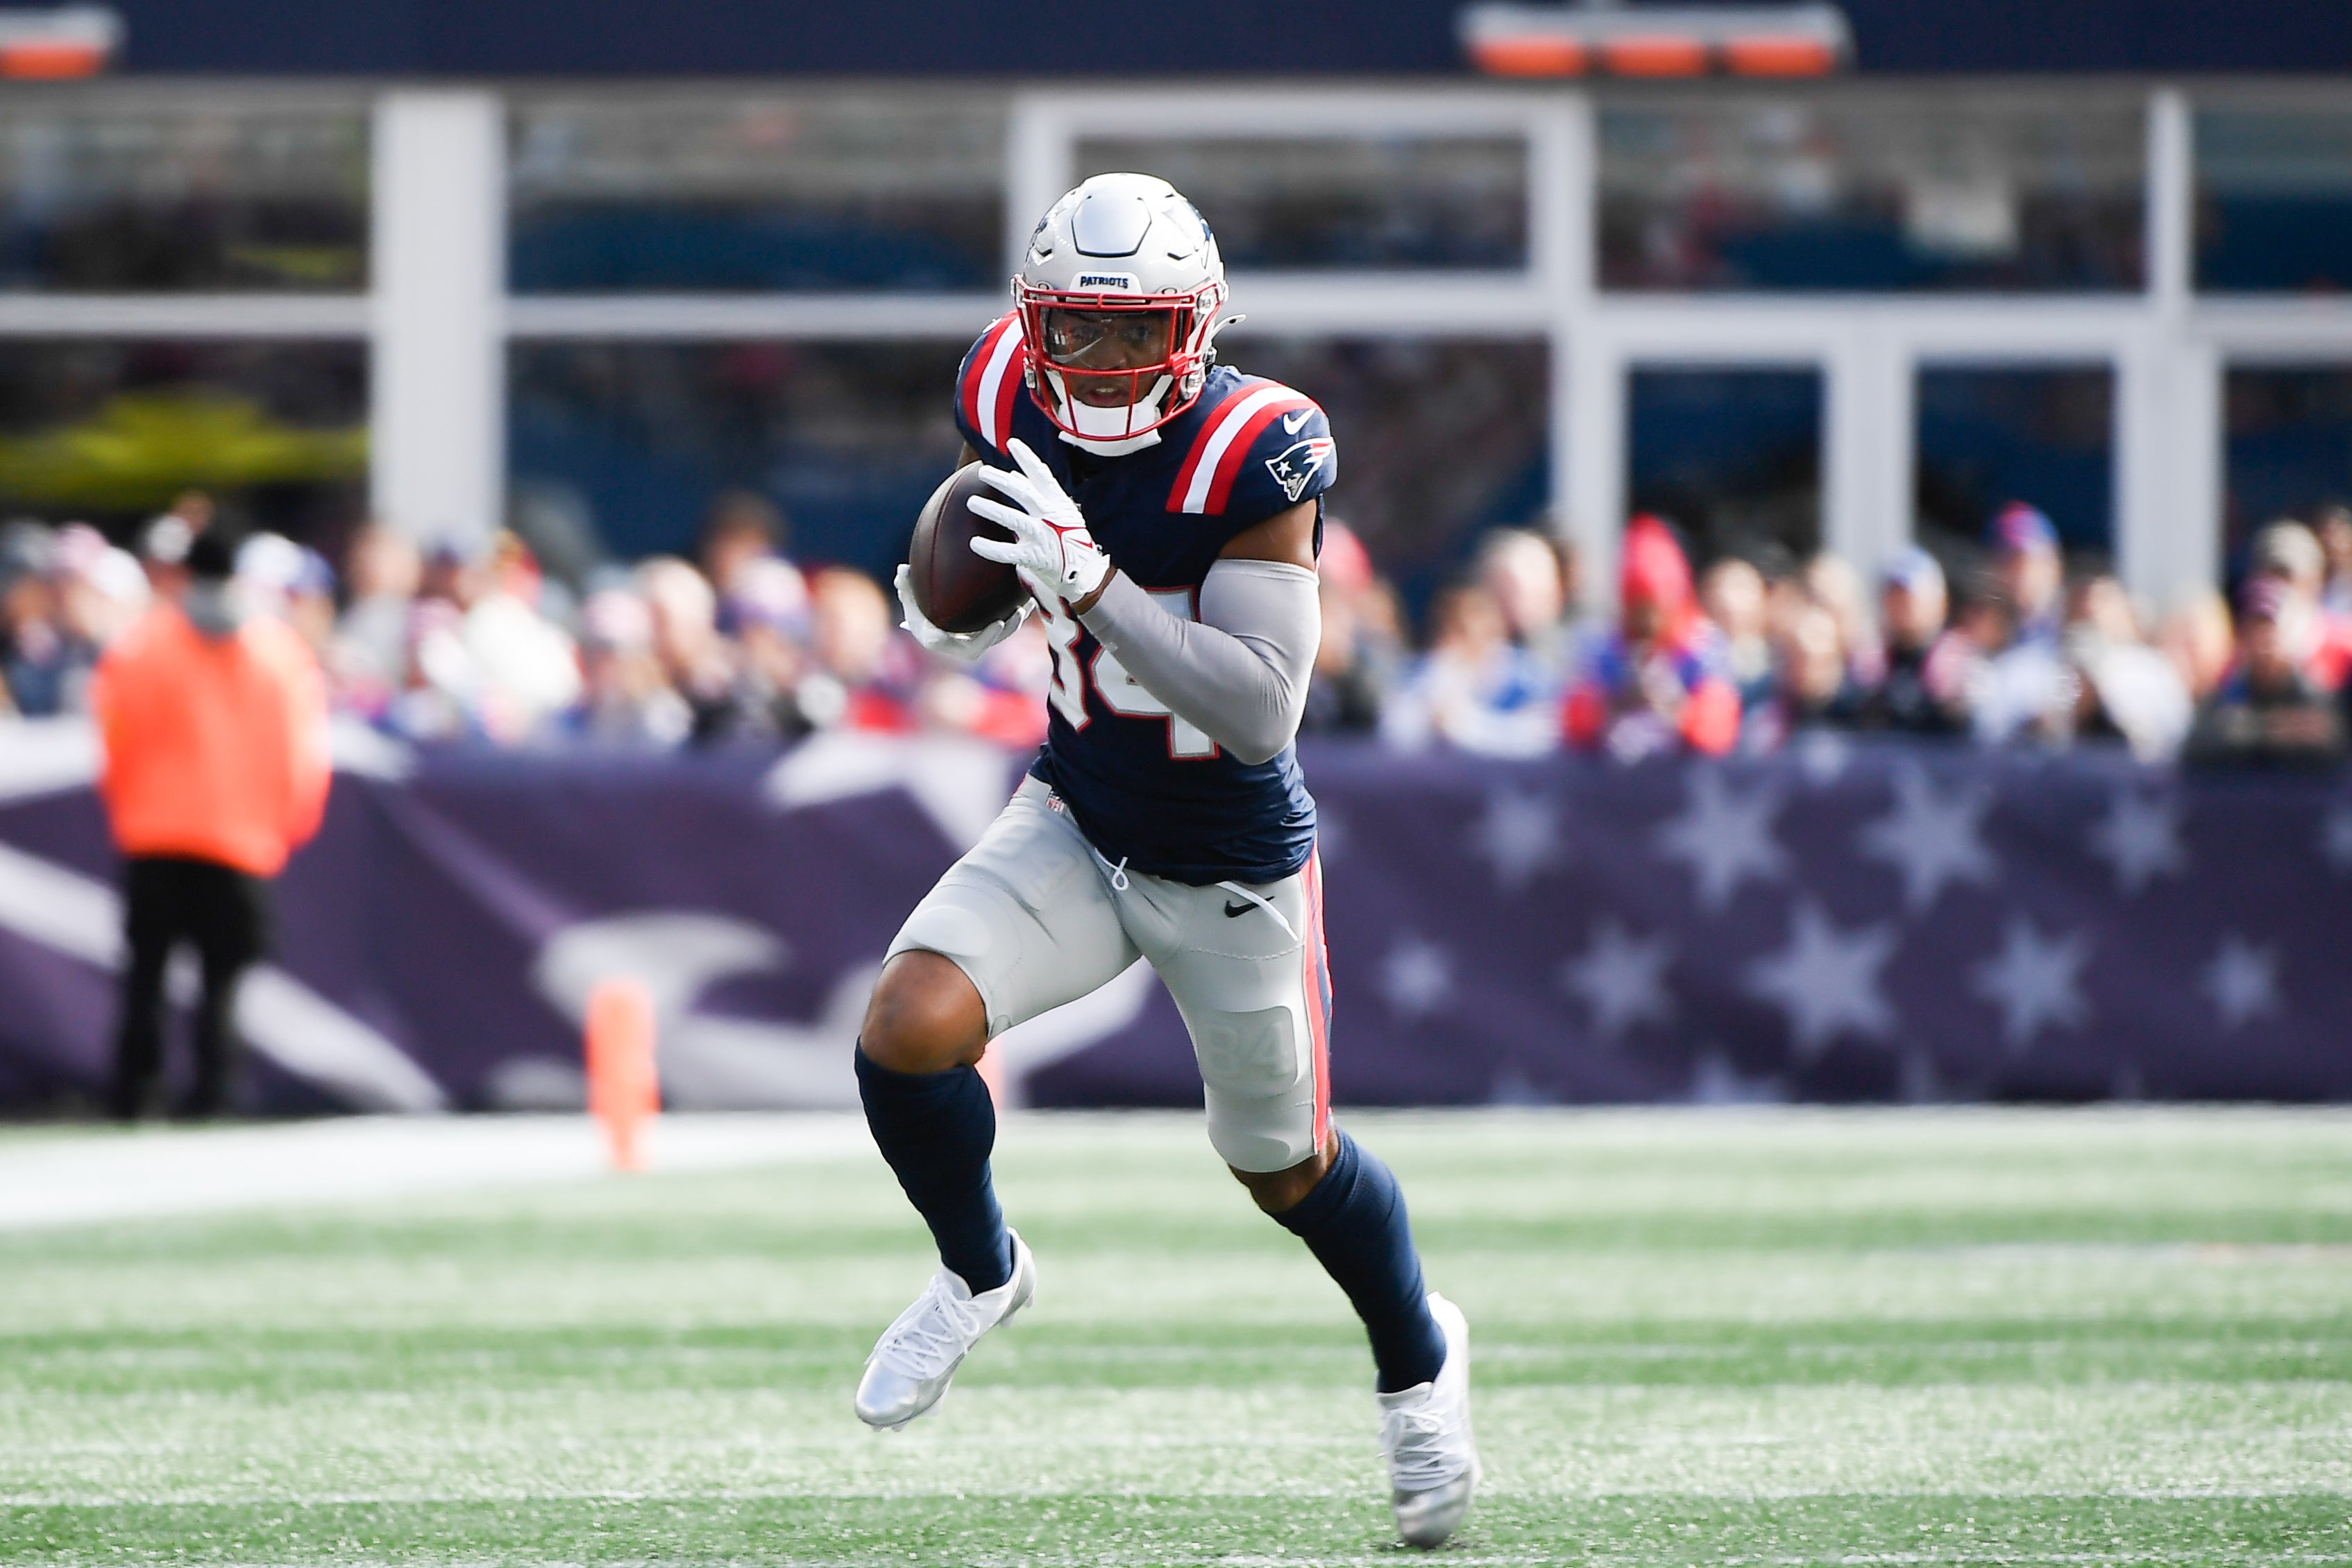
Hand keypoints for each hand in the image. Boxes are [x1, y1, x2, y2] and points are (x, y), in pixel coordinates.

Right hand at [894, 563, 1030, 660]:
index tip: (998, 623)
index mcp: (946, 643)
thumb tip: (901, 569)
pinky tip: (1026, 598)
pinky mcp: (986, 633)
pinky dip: (1015, 614)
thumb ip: (905, 587)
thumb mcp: (909, 600)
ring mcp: (975, 641)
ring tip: (1023, 607)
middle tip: (1013, 615)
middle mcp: (961, 646)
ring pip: (999, 637)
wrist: (929, 622)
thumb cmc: (917, 611)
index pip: (970, 647)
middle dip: (1004, 632)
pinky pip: (1003, 626)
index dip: (986, 638)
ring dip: (1014, 624)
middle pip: (989, 644)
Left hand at [966, 438, 1113, 605]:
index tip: (1012, 443)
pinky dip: (991, 548)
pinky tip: (974, 543)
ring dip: (992, 510)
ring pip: (1014, 520)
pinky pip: (1008, 552)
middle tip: (982, 472)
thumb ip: (1036, 492)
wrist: (1083, 570)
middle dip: (1002, 482)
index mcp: (1058, 503)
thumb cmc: (1068, 536)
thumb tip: (1013, 474)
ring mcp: (1042, 536)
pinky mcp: (1034, 557)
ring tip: (972, 502)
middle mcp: (1050, 517)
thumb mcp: (1059, 511)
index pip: (1042, 475)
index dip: (1027, 458)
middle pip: (1024, 494)